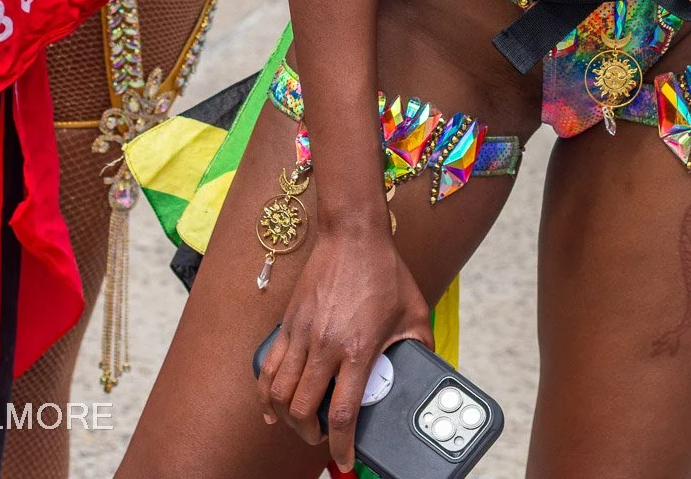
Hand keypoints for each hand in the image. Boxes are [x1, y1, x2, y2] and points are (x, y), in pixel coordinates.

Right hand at [256, 227, 432, 471]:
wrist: (353, 234)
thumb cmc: (385, 271)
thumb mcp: (414, 312)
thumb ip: (419, 346)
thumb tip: (425, 368)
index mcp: (357, 350)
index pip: (341, 413)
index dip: (340, 446)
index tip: (344, 459)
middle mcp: (324, 346)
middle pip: (302, 410)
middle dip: (310, 436)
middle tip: (322, 439)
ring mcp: (301, 334)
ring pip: (278, 392)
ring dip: (285, 418)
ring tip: (298, 424)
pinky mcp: (288, 322)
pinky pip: (268, 366)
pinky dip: (265, 391)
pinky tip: (271, 404)